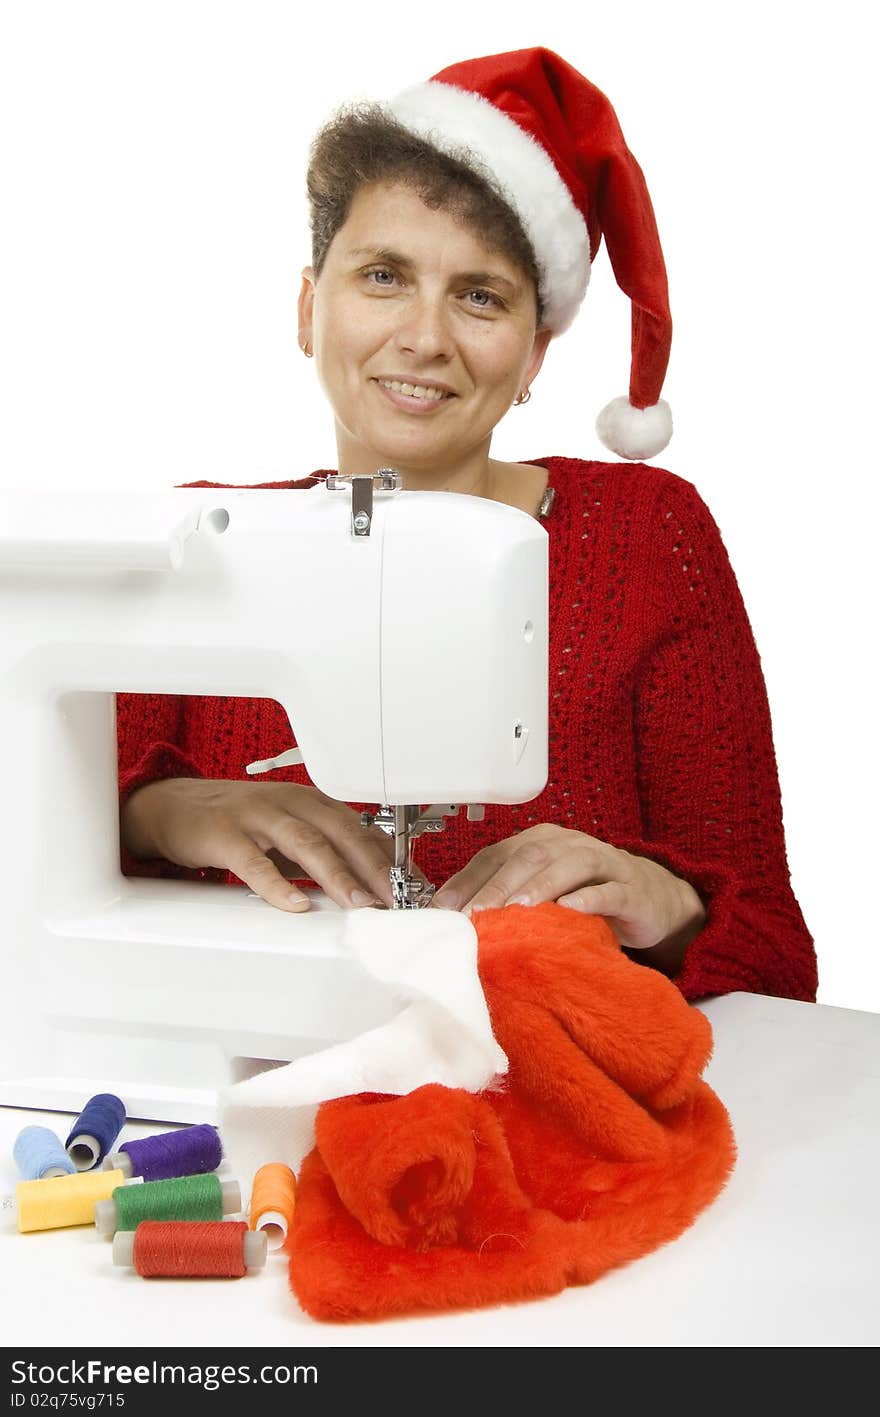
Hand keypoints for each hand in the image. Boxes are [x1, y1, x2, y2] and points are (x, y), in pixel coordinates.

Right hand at [120, 778, 415, 912]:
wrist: (172, 806)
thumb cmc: (237, 822)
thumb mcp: (287, 832)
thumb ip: (325, 853)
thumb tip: (371, 885)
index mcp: (311, 802)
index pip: (362, 829)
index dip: (391, 859)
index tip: (417, 888)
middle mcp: (289, 803)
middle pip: (342, 832)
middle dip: (374, 867)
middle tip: (399, 898)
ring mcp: (256, 816)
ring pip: (305, 843)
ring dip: (336, 874)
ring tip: (359, 903)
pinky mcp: (223, 833)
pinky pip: (253, 860)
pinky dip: (275, 884)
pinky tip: (293, 905)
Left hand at [431, 824, 704, 953]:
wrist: (652, 901)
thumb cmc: (586, 897)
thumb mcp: (541, 898)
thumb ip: (504, 903)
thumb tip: (453, 922)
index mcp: (539, 843)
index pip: (497, 854)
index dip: (469, 879)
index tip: (445, 909)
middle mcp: (568, 845)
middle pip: (529, 855)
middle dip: (498, 884)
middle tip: (476, 914)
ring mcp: (603, 863)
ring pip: (569, 864)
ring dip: (540, 886)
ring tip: (517, 909)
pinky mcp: (632, 890)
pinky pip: (610, 890)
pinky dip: (590, 898)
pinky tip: (571, 909)